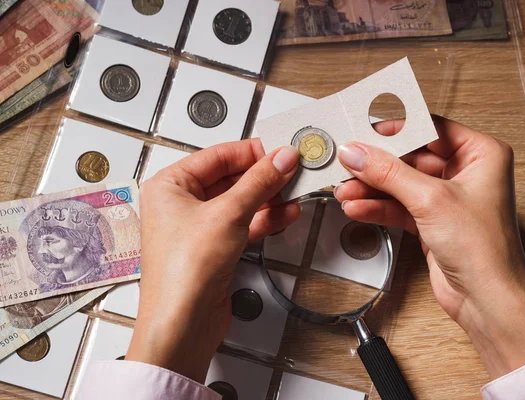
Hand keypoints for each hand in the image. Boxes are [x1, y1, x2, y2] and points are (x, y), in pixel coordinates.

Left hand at [126, 140, 299, 381]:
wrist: (182, 325)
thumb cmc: (183, 272)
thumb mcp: (228, 214)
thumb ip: (259, 182)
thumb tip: (282, 157)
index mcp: (170, 185)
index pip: (218, 156)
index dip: (252, 152)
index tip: (282, 149)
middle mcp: (180, 204)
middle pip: (230, 178)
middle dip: (264, 176)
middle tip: (294, 169)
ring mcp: (198, 228)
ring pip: (240, 202)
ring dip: (268, 198)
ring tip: (295, 190)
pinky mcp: (214, 249)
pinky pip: (243, 224)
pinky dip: (264, 219)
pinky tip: (286, 213)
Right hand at [334, 116, 524, 378]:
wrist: (487, 301)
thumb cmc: (485, 250)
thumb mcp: (431, 199)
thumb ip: (389, 173)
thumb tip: (358, 153)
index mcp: (481, 154)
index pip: (430, 129)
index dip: (396, 130)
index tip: (364, 131)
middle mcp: (466, 173)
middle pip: (411, 157)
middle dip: (377, 165)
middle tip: (348, 162)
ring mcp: (447, 198)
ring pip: (401, 183)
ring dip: (372, 188)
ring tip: (345, 189)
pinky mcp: (432, 221)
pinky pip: (399, 206)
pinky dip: (378, 207)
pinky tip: (357, 207)